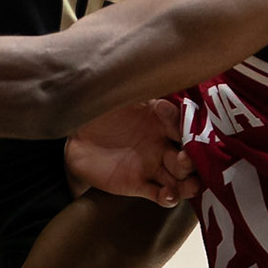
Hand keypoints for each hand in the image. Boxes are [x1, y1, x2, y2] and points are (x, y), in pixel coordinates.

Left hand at [65, 100, 199, 207]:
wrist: (74, 136)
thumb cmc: (99, 110)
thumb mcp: (118, 95)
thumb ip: (137, 89)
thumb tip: (151, 69)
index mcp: (161, 119)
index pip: (183, 123)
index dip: (186, 124)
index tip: (180, 123)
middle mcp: (162, 143)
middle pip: (188, 154)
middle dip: (192, 159)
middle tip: (186, 158)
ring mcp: (152, 165)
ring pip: (180, 177)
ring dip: (188, 182)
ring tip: (188, 184)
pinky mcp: (138, 184)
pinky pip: (159, 194)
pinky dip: (168, 197)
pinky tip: (169, 195)